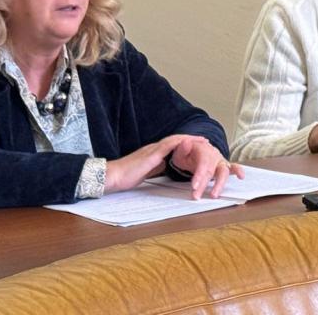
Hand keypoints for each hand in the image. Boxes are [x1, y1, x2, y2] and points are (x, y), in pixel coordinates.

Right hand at [106, 135, 243, 199]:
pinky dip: (181, 143)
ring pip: (175, 140)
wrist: (113, 176)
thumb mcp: (144, 172)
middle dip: (191, 140)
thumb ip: (154, 168)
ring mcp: (153, 150)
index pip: (172, 145)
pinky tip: (189, 143)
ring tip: (202, 141)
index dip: (185, 144)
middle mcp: (154, 148)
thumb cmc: (125, 177)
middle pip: (176, 140)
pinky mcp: (151, 154)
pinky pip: (169, 145)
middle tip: (205, 140)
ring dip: (190, 140)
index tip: (197, 145)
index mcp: (152, 153)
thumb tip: (164, 167)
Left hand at [168, 136, 244, 199]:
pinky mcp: (225, 166)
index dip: (199, 175)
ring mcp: (220, 160)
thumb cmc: (188, 153)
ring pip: (223, 171)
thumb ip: (182, 148)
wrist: (196, 149)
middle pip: (211, 170)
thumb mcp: (181, 150)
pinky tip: (241, 176)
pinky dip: (238, 171)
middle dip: (204, 184)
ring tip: (214, 195)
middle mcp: (214, 155)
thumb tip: (186, 142)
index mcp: (203, 150)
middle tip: (196, 196)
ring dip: (220, 183)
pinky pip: (234, 167)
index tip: (194, 186)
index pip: (203, 162)